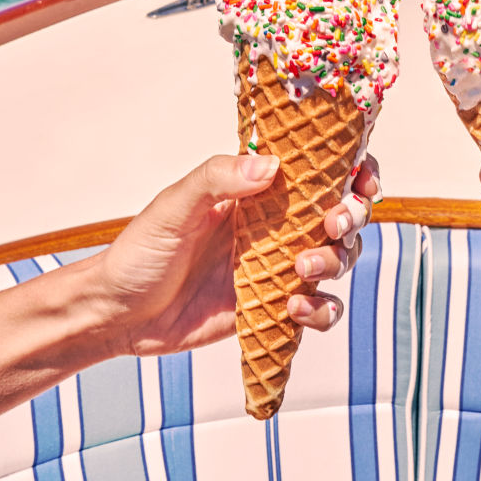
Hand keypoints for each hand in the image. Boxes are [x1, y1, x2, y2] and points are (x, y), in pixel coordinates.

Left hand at [93, 153, 381, 359]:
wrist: (118, 314)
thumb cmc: (140, 251)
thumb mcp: (174, 206)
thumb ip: (218, 177)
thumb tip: (272, 166)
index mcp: (258, 191)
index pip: (320, 171)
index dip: (354, 171)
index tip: (361, 180)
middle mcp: (276, 225)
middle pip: (341, 214)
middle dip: (351, 217)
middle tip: (332, 225)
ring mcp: (278, 268)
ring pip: (338, 259)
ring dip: (335, 261)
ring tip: (302, 270)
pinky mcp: (274, 308)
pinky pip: (319, 310)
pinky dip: (321, 311)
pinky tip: (294, 310)